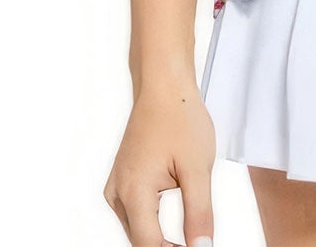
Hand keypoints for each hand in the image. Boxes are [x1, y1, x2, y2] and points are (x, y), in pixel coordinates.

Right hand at [103, 82, 216, 245]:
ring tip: (188, 237)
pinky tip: (170, 223)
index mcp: (134, 191)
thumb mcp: (198, 168)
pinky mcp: (122, 180)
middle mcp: (117, 192)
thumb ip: (199, 212)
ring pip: (136, 229)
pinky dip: (151, 223)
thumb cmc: (179, 117)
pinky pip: (134, 213)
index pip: (149, 245)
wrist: (164, 86)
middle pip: (140, 241)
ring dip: (158, 238)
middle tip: (196, 244)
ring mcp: (116, 186)